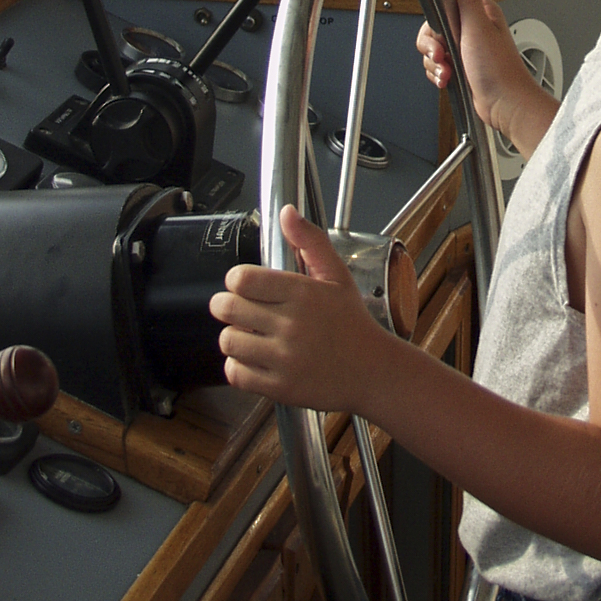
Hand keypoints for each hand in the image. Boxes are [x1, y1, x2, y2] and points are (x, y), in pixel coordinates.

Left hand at [210, 205, 393, 410]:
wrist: (374, 372)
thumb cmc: (353, 323)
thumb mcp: (337, 277)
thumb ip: (310, 241)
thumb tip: (287, 212)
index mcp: (303, 293)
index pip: (242, 279)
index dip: (237, 280)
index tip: (245, 286)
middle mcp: (292, 325)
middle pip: (227, 308)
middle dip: (227, 306)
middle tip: (240, 309)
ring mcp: (284, 358)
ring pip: (228, 341)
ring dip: (233, 336)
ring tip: (250, 334)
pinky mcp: (279, 387)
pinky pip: (235, 374)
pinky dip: (238, 367)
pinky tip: (255, 358)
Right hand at [417, 0, 558, 155]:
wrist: (503, 103)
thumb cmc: (497, 69)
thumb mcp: (478, 26)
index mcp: (479, 13)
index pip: (443, 3)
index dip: (436, 20)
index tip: (441, 33)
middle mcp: (472, 28)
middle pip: (433, 28)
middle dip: (433, 46)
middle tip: (443, 55)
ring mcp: (466, 48)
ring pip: (434, 49)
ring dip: (435, 64)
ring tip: (449, 71)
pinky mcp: (461, 66)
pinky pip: (438, 65)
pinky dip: (439, 74)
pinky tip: (449, 79)